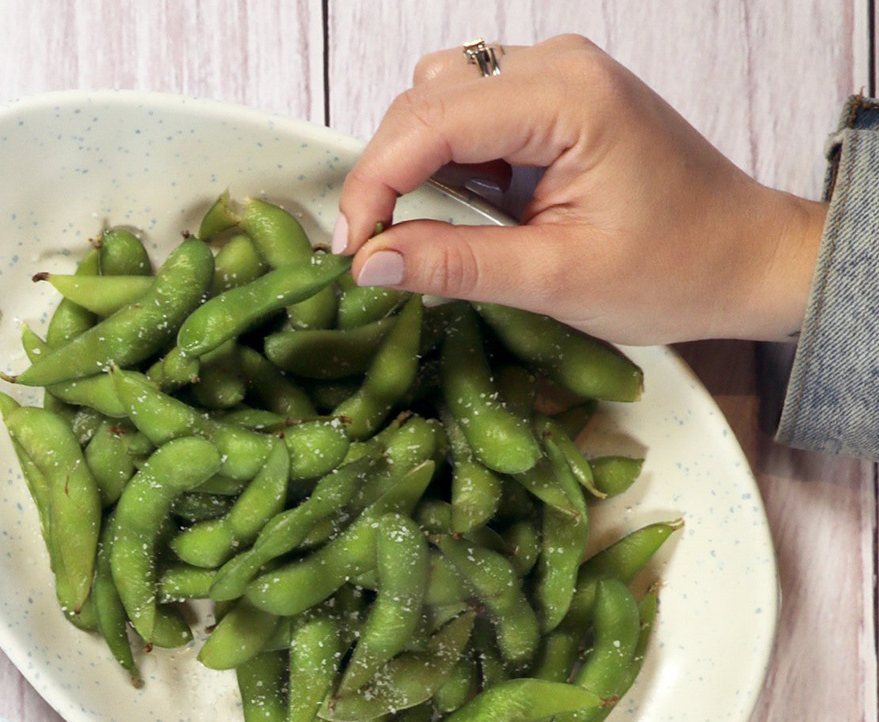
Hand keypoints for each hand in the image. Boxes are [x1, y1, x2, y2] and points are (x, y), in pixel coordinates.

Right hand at [332, 35, 826, 344]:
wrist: (744, 258)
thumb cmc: (675, 268)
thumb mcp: (556, 280)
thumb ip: (455, 265)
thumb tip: (370, 263)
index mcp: (567, 99)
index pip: (430, 121)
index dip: (374, 184)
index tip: (353, 248)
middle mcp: (557, 66)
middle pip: (424, 100)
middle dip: (388, 176)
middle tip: (380, 251)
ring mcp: (556, 75)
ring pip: (437, 99)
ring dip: (417, 165)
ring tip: (435, 229)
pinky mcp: (553, 98)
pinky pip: (468, 114)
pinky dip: (449, 163)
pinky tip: (472, 209)